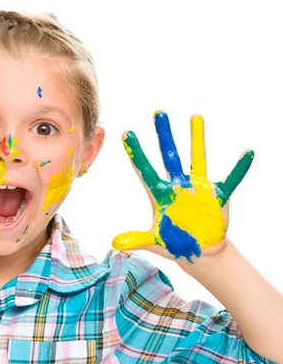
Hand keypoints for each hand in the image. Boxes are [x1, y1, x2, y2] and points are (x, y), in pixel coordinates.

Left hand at [112, 111, 252, 263]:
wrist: (199, 251)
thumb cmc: (174, 244)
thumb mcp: (154, 242)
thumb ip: (137, 239)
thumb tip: (115, 244)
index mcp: (160, 194)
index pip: (145, 170)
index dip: (136, 153)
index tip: (126, 133)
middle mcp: (177, 186)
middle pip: (169, 156)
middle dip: (164, 135)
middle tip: (158, 112)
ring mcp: (197, 188)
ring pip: (197, 158)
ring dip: (197, 139)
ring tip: (195, 116)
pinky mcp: (217, 196)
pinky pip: (231, 179)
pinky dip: (240, 168)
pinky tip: (247, 152)